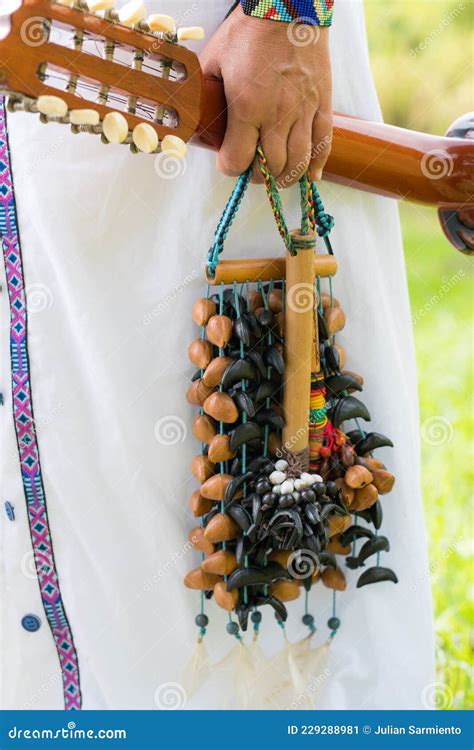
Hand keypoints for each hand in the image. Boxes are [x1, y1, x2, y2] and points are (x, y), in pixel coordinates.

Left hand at [200, 5, 331, 186]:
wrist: (287, 6)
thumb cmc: (248, 31)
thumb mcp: (214, 61)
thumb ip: (206, 93)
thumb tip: (197, 114)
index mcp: (247, 107)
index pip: (238, 160)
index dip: (229, 168)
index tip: (227, 164)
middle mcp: (277, 114)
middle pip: (270, 167)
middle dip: (257, 176)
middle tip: (251, 170)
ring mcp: (303, 110)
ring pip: (297, 162)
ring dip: (285, 177)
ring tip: (276, 176)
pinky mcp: (322, 103)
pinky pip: (323, 143)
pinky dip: (316, 164)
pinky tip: (309, 175)